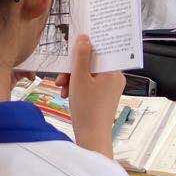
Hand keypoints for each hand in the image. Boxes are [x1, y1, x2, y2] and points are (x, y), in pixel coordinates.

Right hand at [62, 35, 125, 158]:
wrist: (92, 137)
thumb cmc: (87, 108)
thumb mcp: (80, 78)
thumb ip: (81, 56)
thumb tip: (84, 37)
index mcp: (113, 72)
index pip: (100, 51)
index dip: (85, 48)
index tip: (71, 49)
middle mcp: (114, 78)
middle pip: (91, 63)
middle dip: (73, 69)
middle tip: (60, 78)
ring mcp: (109, 88)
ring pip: (87, 74)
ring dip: (72, 79)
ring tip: (62, 89)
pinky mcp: (103, 97)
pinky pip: (89, 84)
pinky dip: (77, 87)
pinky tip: (67, 94)